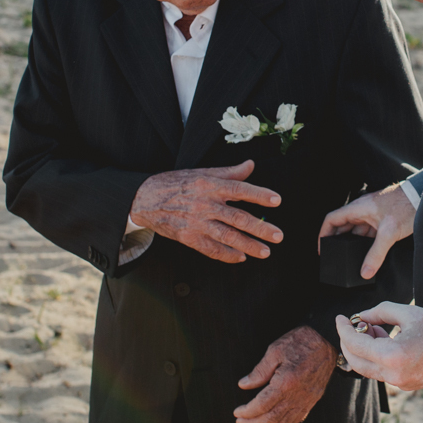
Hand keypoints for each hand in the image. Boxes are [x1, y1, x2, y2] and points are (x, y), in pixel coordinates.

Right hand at [130, 160, 282, 262]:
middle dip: (260, 228)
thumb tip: (251, 165)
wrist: (144, 198)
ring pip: (227, 236)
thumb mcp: (202, 173)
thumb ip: (229, 172)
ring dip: (248, 245)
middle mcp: (205, 204)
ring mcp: (196, 222)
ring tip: (265, 252)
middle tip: (278, 236)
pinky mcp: (187, 237)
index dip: (259, 195)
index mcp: (210, 185)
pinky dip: (227, 255)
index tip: (277, 201)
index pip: (239, 189)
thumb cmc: (177, 183)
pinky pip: (211, 249)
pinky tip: (241, 257)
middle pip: (237, 218)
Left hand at [234, 326, 336, 422]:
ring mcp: (308, 398)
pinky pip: (297, 418)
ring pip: (284, 421)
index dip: (247, 411)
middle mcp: (298, 394)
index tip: (236, 412)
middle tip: (240, 422)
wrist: (329, 339)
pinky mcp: (314, 398)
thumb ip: (259, 371)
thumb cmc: (301, 341)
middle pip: (272, 417)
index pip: (262, 404)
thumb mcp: (275, 350)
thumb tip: (244, 385)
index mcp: (286, 381)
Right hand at [319, 183, 414, 279]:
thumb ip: (376, 254)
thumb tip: (365, 271)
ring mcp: (373, 214)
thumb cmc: (406, 206)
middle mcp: (363, 209)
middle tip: (335, 257)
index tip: (322, 248)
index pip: (332, 219)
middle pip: (343, 226)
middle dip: (338, 241)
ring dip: (353, 243)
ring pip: (357, 230)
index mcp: (358, 208)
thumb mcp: (389, 233)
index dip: (323, 233)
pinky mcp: (383, 219)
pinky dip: (366, 242)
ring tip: (350, 258)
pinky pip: (368, 232)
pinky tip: (368, 253)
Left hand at [335, 303, 422, 390]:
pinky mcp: (407, 385)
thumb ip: (383, 312)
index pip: (355, 344)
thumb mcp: (413, 314)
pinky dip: (376, 356)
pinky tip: (385, 339)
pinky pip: (382, 372)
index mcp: (392, 356)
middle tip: (351, 325)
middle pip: (356, 362)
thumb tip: (364, 316)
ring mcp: (400, 383)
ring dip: (363, 349)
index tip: (340, 319)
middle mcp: (392, 375)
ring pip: (368, 368)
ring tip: (372, 327)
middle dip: (348, 342)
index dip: (344, 329)